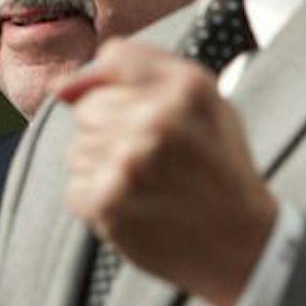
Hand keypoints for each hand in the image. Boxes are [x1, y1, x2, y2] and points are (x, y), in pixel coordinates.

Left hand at [57, 39, 276, 305]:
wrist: (244, 245)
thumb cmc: (217, 165)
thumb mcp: (202, 99)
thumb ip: (136, 66)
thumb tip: (61, 88)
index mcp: (186, 88)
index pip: (112, 60)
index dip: (128, 89)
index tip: (156, 115)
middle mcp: (157, 121)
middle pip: (88, 107)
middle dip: (113, 129)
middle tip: (156, 158)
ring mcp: (128, 163)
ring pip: (78, 148)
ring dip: (105, 166)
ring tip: (150, 185)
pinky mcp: (106, 202)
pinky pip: (76, 185)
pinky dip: (100, 199)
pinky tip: (138, 207)